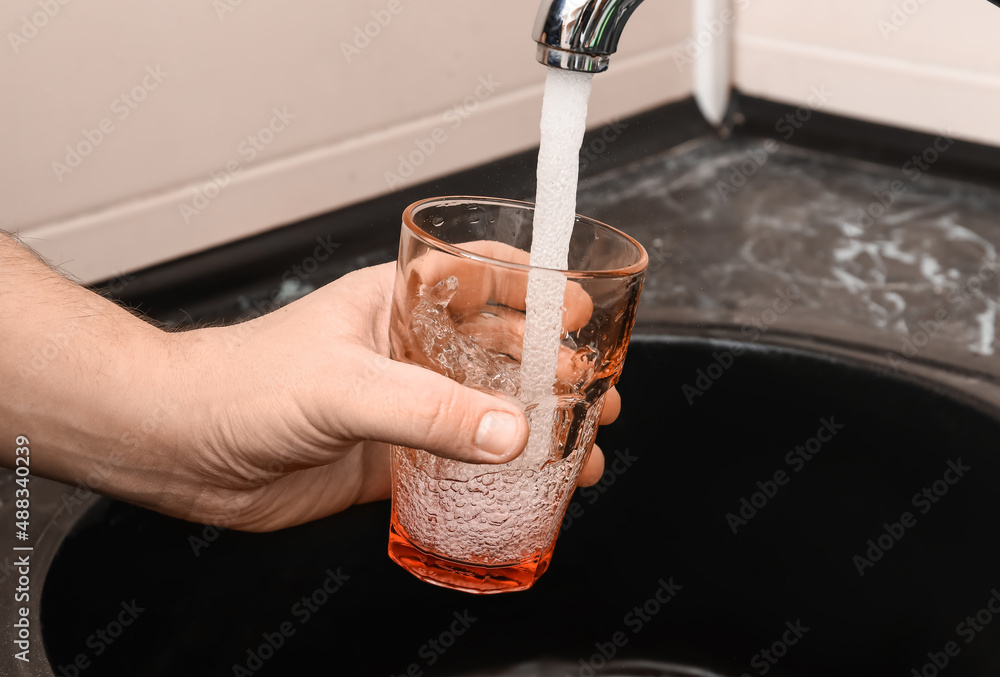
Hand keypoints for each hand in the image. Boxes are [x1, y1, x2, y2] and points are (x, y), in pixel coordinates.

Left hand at [171, 261, 619, 530]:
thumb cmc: (241, 383)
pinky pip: (458, 465)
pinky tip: (528, 486)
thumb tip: (509, 433)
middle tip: (597, 392)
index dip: (537, 289)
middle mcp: (407, 351)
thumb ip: (427, 410)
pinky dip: (496, 475)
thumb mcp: (344, 385)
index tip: (582, 310)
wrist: (184, 449)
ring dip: (535, 427)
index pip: (481, 277)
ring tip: (581, 446)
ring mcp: (402, 406)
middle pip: (498, 351)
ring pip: (485, 411)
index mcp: (396, 303)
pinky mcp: (391, 459)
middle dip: (552, 369)